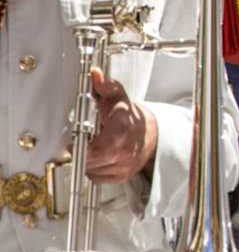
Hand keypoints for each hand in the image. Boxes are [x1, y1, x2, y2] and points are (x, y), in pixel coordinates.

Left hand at [85, 68, 157, 182]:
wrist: (151, 133)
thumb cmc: (130, 116)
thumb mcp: (118, 97)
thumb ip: (105, 86)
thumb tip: (95, 74)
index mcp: (122, 132)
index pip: (95, 150)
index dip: (80, 146)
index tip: (75, 139)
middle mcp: (125, 152)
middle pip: (89, 161)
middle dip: (80, 151)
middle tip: (81, 141)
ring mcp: (124, 166)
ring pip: (90, 170)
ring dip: (86, 160)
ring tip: (92, 146)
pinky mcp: (122, 176)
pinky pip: (97, 177)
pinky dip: (93, 168)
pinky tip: (98, 156)